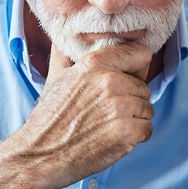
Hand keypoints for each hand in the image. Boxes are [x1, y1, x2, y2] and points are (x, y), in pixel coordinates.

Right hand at [15, 43, 153, 188]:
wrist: (40, 155)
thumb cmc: (49, 118)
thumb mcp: (56, 77)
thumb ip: (65, 52)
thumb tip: (63, 33)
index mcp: (95, 63)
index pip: (141, 54)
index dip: (135, 69)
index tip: (126, 80)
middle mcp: (110, 81)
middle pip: (144, 87)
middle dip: (131, 100)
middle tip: (106, 112)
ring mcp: (119, 107)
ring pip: (147, 109)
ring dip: (134, 120)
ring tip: (108, 126)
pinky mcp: (126, 133)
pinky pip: (147, 130)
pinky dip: (135, 138)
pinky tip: (114, 139)